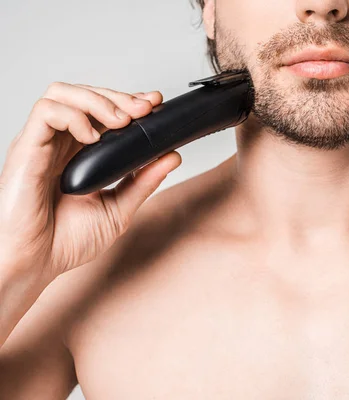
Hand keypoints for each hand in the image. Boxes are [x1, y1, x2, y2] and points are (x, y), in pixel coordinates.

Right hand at [0, 82, 181, 282]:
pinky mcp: (27, 148)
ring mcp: (42, 143)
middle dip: (120, 96)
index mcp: (79, 153)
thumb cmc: (65, 241)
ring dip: (98, 100)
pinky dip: (74, 116)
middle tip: (145, 108)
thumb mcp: (118, 209)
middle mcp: (60, 143)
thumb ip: (143, 182)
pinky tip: (93, 137)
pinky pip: (46, 112)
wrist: (34, 264)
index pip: (101, 110)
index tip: (155, 104)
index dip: (128, 101)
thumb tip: (172, 157)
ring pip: (63, 93)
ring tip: (122, 121)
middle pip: (85, 94)